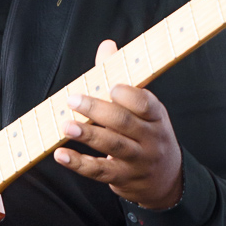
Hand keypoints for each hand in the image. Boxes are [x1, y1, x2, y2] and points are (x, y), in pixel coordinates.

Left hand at [54, 40, 183, 209]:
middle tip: (72, 100)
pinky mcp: (123, 178)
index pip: (146, 104)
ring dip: (88, 135)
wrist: (165, 179)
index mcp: (156, 116)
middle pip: (125, 123)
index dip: (129, 95)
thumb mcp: (144, 109)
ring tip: (66, 126)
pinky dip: (78, 163)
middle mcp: (151, 139)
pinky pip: (100, 171)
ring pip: (113, 146)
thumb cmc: (147, 133)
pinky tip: (61, 155)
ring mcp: (138, 160)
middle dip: (98, 110)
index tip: (110, 87)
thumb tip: (107, 45)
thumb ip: (122, 78)